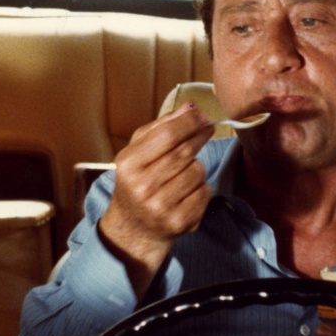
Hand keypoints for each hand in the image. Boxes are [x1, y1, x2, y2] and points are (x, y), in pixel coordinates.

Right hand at [99, 103, 214, 297]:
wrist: (133, 227)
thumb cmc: (137, 181)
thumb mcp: (137, 152)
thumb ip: (161, 127)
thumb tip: (190, 107)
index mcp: (128, 165)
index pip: (168, 136)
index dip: (190, 122)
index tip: (202, 115)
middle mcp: (142, 187)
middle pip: (185, 152)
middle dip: (199, 136)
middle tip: (207, 128)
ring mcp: (162, 207)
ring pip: (198, 171)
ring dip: (197, 166)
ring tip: (183, 171)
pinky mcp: (181, 222)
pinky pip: (205, 192)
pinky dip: (201, 187)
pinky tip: (187, 190)